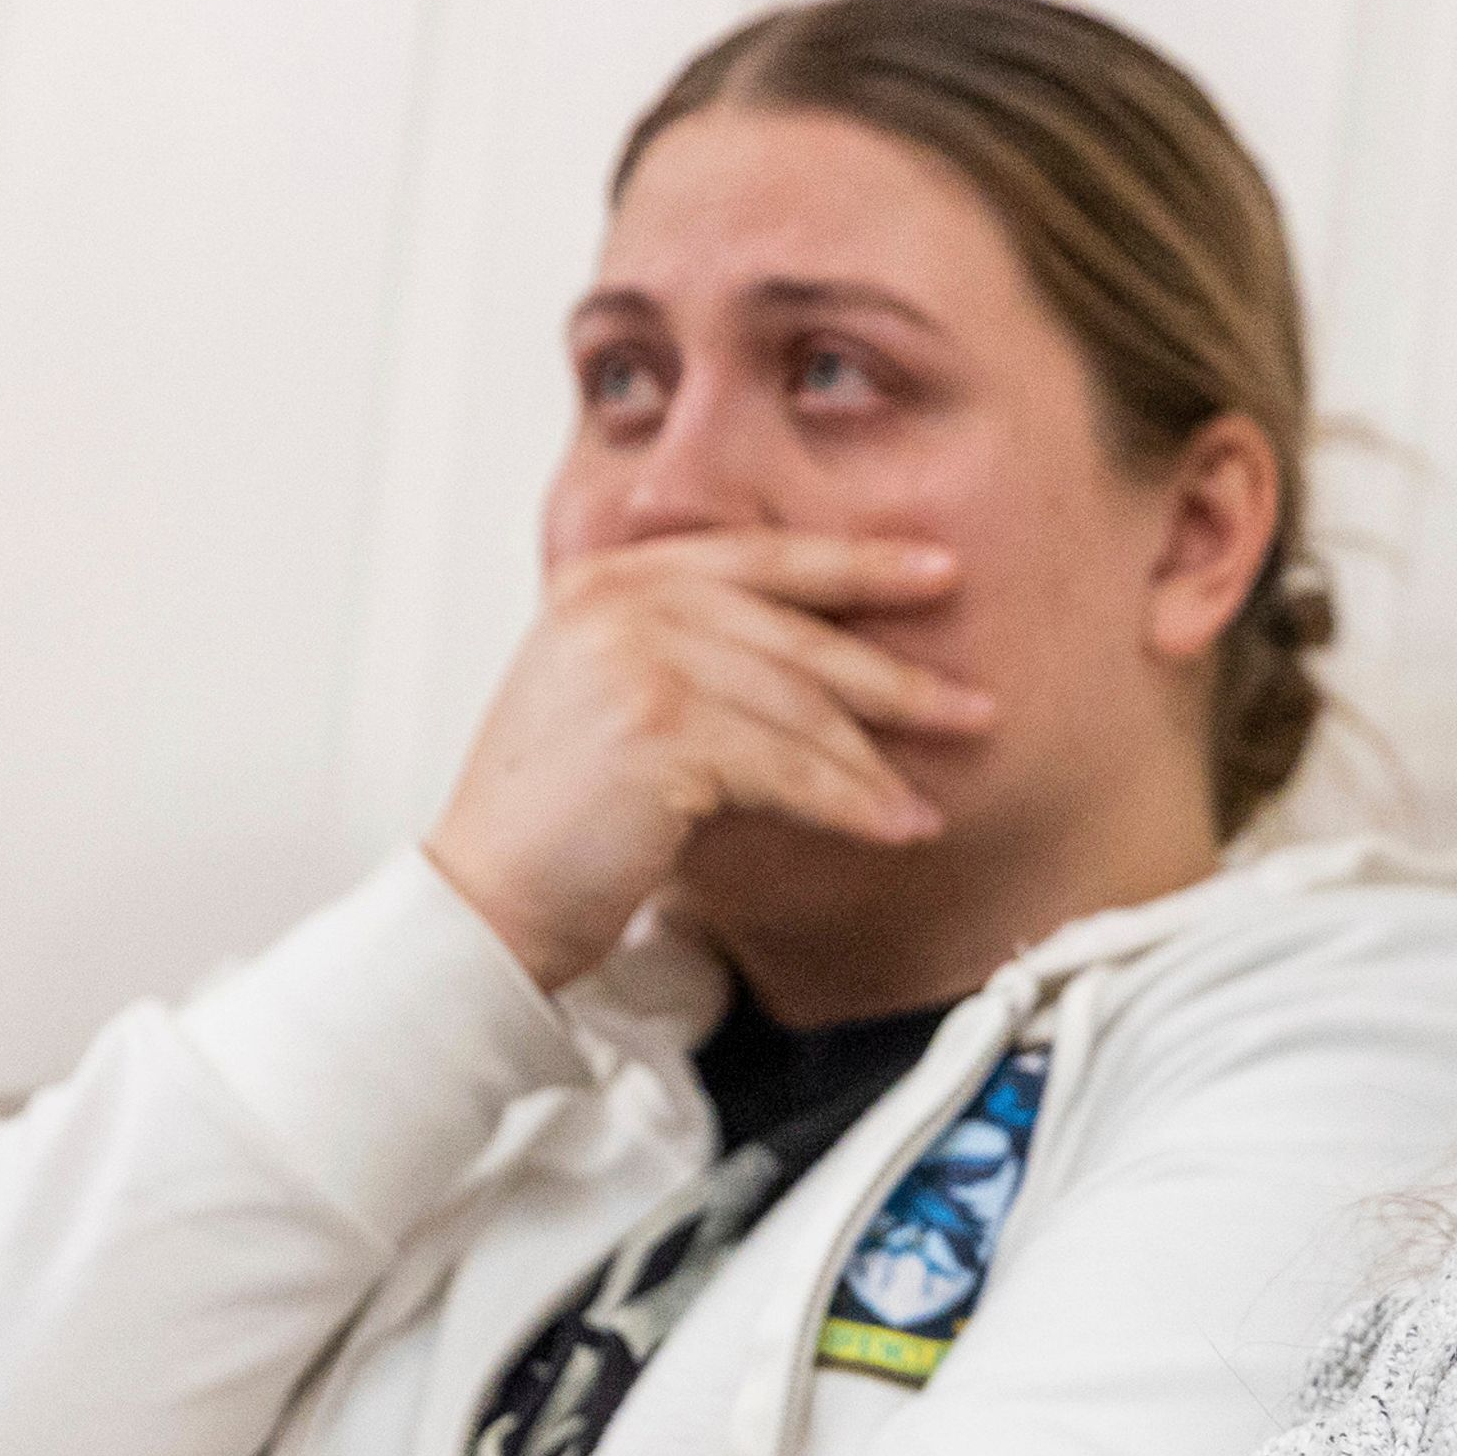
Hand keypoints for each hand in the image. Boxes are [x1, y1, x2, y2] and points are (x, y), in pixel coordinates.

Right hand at [426, 531, 992, 990]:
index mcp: (610, 579)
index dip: (857, 562)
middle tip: (974, 702)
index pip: (758, 557)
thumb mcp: (608, 697)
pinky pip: (788, 767)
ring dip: (877, 763)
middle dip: (895, 675)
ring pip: (800, 707)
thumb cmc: (554, 817)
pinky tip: (895, 827)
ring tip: (929, 800)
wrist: (481, 898)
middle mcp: (621, 603)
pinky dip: (849, 802)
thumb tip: (819, 653)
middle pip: (795, 632)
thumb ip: (685, 651)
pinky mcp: (660, 732)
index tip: (939, 569)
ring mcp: (638, 661)